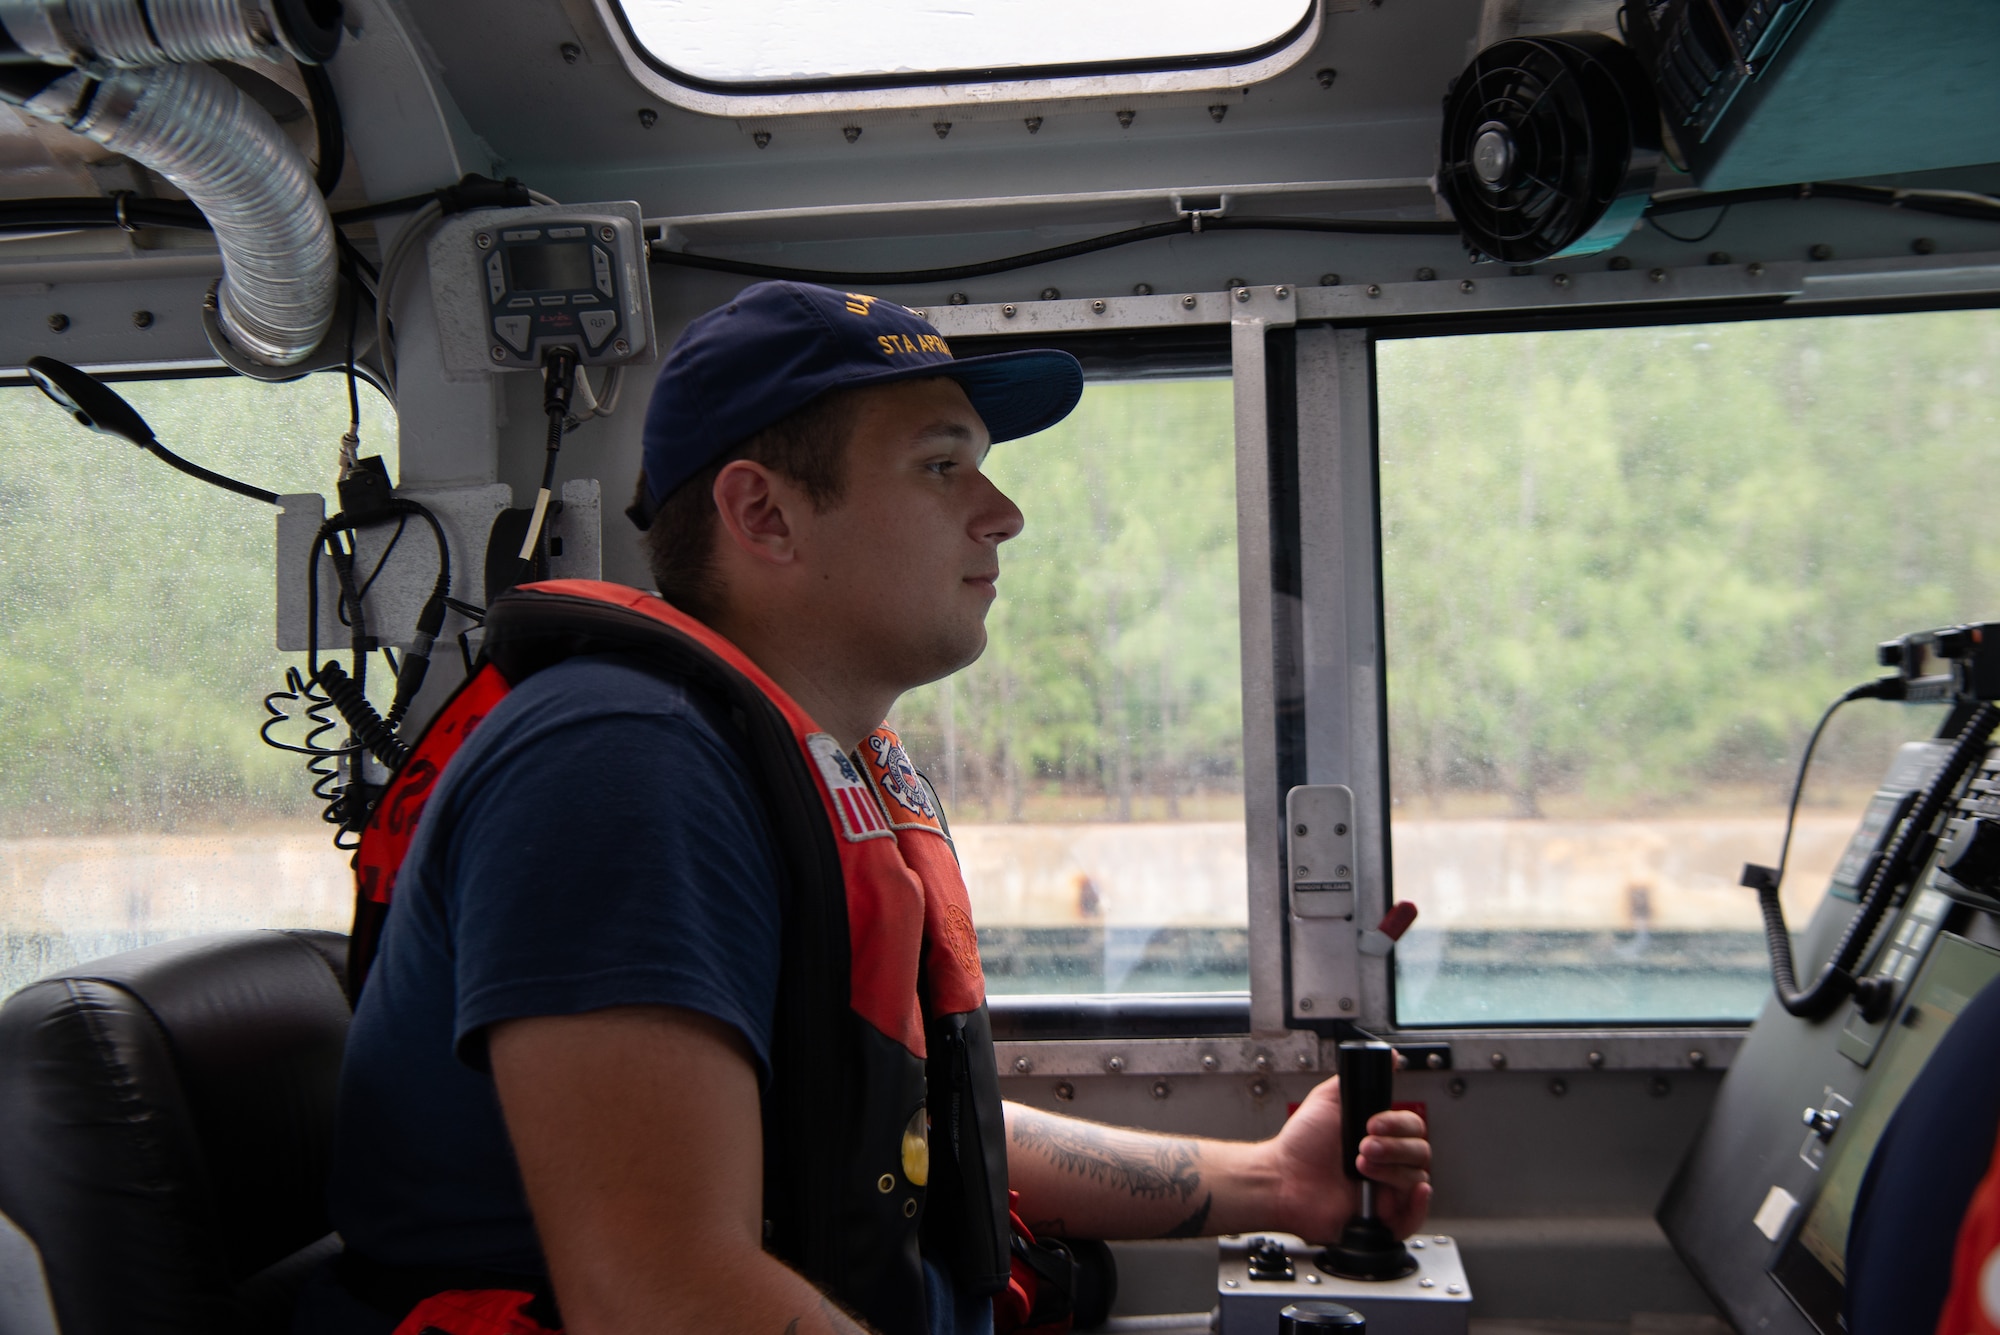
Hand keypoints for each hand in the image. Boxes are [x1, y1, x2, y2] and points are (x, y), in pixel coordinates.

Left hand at [1263, 1075, 1431, 1241]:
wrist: (1282, 1178)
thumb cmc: (1300, 1145)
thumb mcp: (1329, 1100)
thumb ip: (1356, 1079)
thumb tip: (1388, 1057)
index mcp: (1380, 1138)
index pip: (1412, 1127)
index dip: (1398, 1124)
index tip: (1373, 1123)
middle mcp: (1387, 1163)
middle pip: (1420, 1152)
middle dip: (1394, 1147)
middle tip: (1364, 1146)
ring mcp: (1385, 1191)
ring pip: (1417, 1179)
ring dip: (1392, 1170)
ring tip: (1360, 1166)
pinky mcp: (1382, 1218)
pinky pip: (1415, 1217)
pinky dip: (1419, 1206)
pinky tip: (1412, 1192)